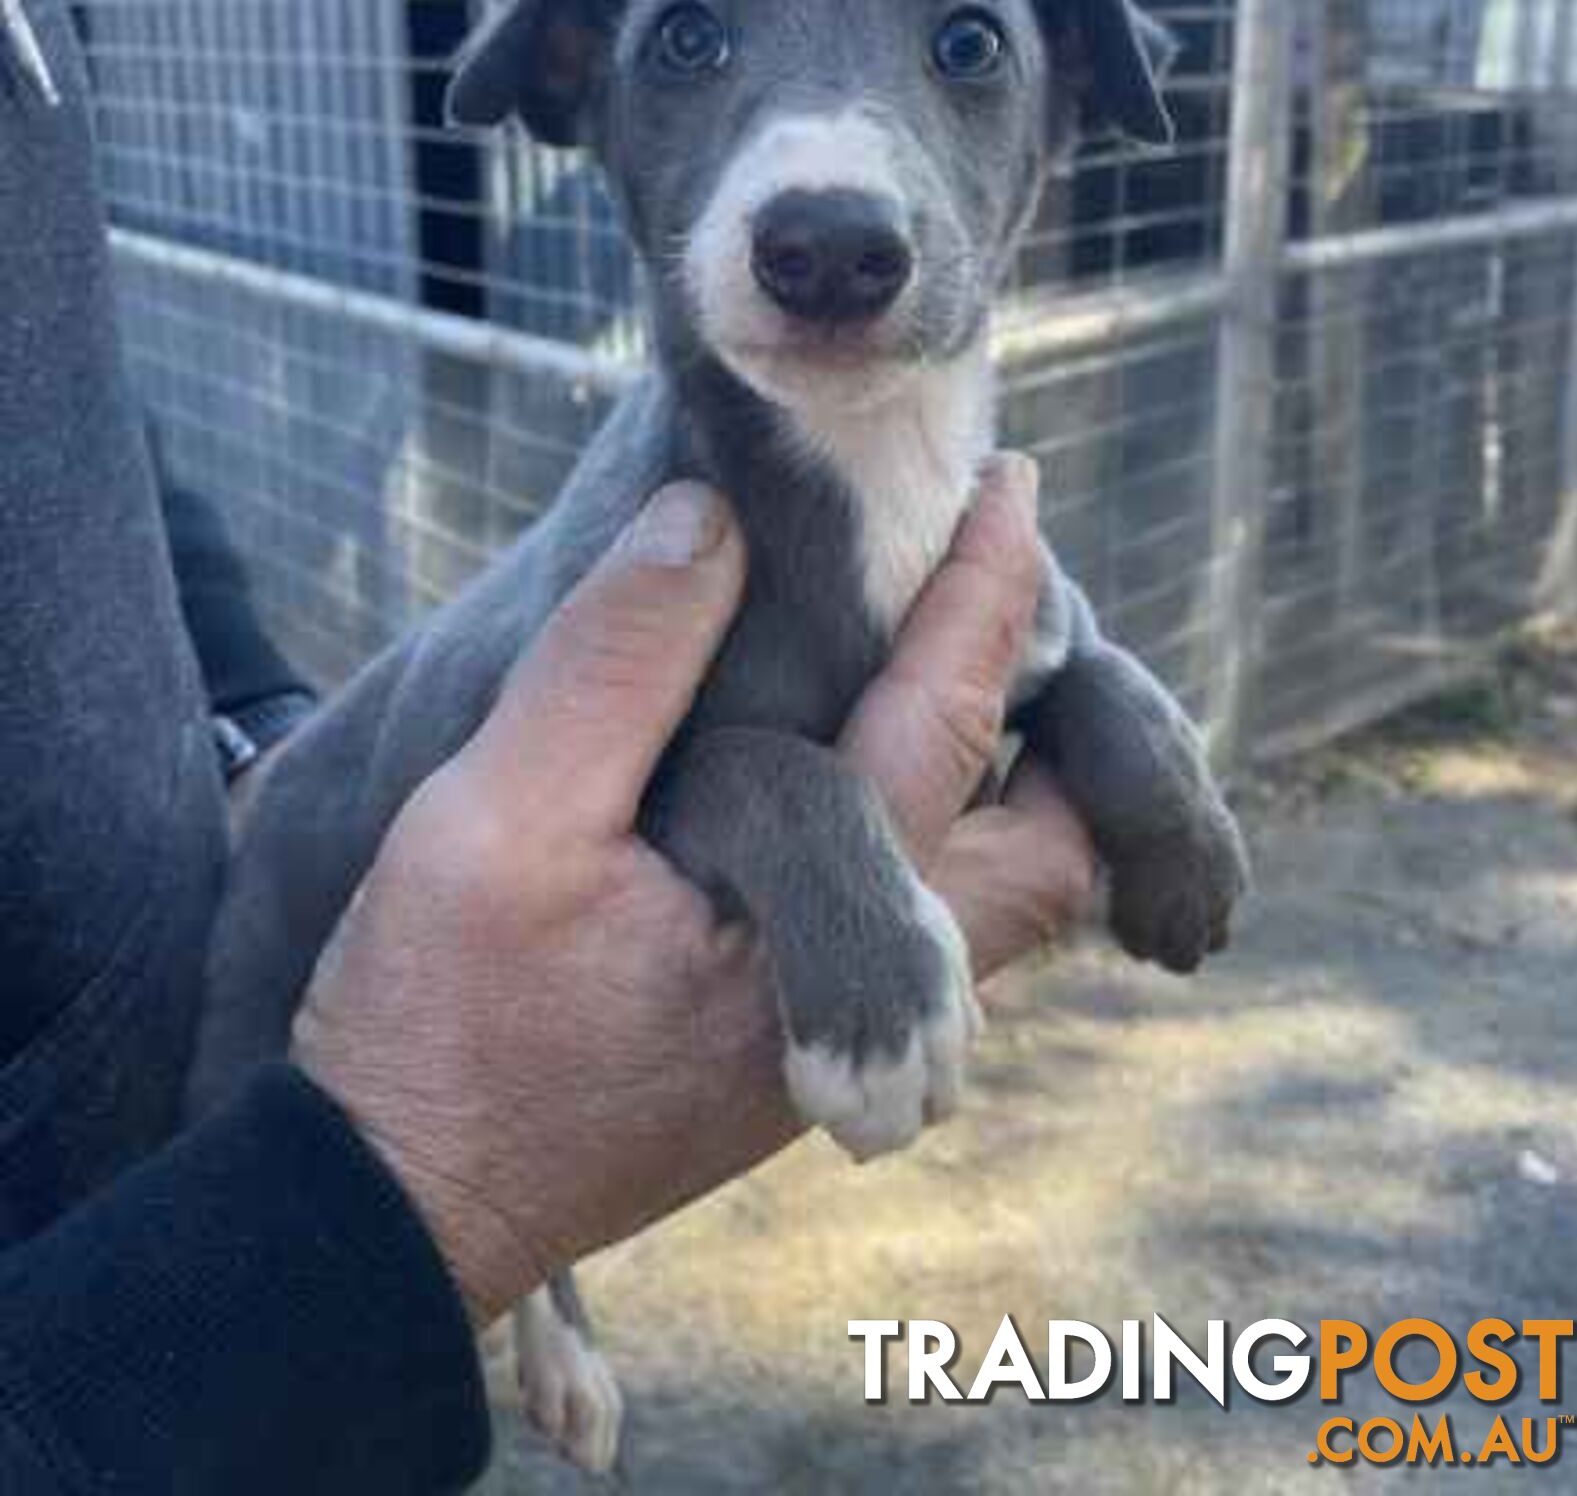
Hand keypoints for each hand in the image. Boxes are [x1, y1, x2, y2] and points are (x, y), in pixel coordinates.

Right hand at [292, 458, 1094, 1328]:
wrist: (390, 1214)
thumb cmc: (438, 1016)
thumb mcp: (496, 814)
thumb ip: (614, 660)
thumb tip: (710, 519)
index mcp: (811, 912)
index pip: (946, 722)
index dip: (989, 592)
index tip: (1011, 489)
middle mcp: (866, 993)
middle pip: (1043, 857)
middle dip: (1059, 726)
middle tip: (1013, 604)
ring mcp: (836, 1039)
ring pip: (995, 909)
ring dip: (1001, 787)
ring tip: (955, 669)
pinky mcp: (792, 1059)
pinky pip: (927, 936)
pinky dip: (936, 839)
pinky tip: (867, 776)